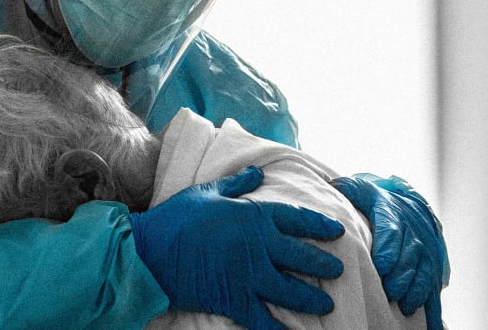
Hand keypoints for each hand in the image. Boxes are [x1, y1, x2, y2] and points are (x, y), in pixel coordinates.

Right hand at [129, 166, 344, 329]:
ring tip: (325, 304)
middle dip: (322, 265)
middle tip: (337, 270)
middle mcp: (257, 246)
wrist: (150, 251)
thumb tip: (258, 173)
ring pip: (290, 290)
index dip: (318, 226)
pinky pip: (263, 319)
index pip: (295, 219)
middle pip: (300, 256)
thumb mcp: (207, 192)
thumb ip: (237, 185)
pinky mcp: (234, 300)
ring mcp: (248, 276)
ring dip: (310, 298)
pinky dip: (279, 329)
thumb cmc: (176, 218)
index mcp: (252, 216)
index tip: (336, 232)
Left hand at [332, 174, 448, 328]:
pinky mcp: (431, 270)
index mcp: (393, 217)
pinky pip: (433, 288)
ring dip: (416, 291)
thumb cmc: (377, 203)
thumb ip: (349, 189)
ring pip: (423, 273)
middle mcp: (412, 236)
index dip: (388, 250)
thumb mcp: (363, 191)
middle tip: (389, 291)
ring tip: (405, 305)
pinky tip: (430, 322)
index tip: (381, 266)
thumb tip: (332, 185)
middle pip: (408, 258)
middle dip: (400, 277)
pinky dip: (433, 306)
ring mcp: (424, 254)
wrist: (408, 207)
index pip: (391, 233)